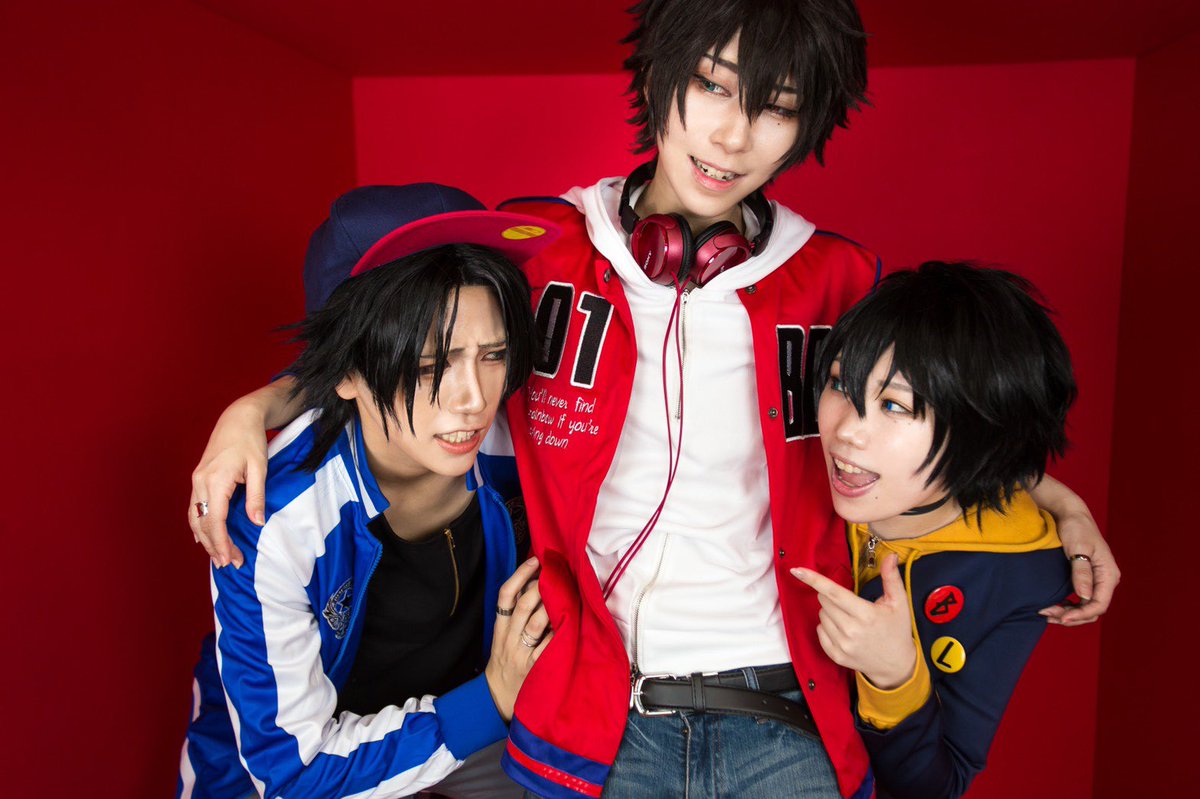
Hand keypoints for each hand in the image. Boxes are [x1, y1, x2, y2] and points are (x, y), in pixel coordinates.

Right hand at [189, 399, 269, 568]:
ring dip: (205, 538)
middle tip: (229, 564)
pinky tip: (203, 537)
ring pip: (195, 517)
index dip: (222, 543)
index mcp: (215, 480)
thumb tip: (256, 523)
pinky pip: (194, 507)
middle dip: (214, 546)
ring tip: (218, 556)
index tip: (231, 560)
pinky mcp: (199, 477)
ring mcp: (197, 479)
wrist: (238, 417)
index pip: (215, 521)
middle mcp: (200, 482)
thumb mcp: (259, 468)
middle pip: (203, 523)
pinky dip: (199, 524)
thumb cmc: (251, 440)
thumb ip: (256, 496)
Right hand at [485, 557, 550, 720]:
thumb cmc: (504, 662)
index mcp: (500, 628)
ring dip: (552, 607)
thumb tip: (534, 583)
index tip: (535, 560)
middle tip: (555, 574)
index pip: (504, 596)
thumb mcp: (501, 637)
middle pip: (523, 606)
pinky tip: (569, 623)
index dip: (519, 575)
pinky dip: (558, 634)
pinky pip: (548, 647)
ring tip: (565, 593)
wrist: (497, 697)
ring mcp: (522, 654)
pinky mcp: (534, 668)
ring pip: (537, 625)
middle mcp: (509, 639)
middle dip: (541, 587)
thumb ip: (514, 614)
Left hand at [792, 555, 916, 689]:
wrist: (896, 664)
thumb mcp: (899, 603)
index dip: (814, 579)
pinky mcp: (836, 655)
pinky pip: (820, 631)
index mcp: (866, 615)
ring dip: (831, 612)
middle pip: (824, 602)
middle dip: (832, 597)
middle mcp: (852, 631)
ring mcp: (842, 645)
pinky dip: (827, 627)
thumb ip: (891, 577)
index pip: (834, 592)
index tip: (797, 570)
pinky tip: (844, 630)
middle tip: (850, 604)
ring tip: (850, 619)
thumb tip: (890, 555)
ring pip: (821, 616)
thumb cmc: (897, 630)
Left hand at [1028, 475, 1119, 625]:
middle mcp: (1105, 580)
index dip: (1081, 615)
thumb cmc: (1076, 527)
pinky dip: (1066, 606)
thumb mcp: (1078, 548)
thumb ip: (1081, 572)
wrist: (1070, 514)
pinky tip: (1051, 606)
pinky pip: (1078, 599)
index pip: (1099, 605)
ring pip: (1084, 607)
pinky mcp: (1085, 578)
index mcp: (1108, 574)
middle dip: (1071, 616)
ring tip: (1045, 613)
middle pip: (1092, 610)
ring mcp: (1096, 580)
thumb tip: (1084, 596)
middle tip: (1046, 614)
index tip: (1061, 618)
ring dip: (1067, 613)